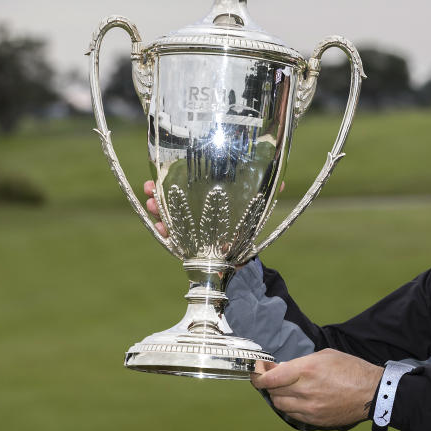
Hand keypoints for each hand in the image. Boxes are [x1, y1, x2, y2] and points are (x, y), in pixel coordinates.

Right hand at [143, 179, 284, 239]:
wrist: (245, 256)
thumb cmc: (247, 226)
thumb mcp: (256, 208)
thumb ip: (267, 192)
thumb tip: (281, 184)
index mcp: (209, 200)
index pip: (188, 185)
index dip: (172, 178)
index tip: (159, 174)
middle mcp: (195, 212)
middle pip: (172, 198)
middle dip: (158, 192)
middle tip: (149, 187)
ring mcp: (189, 229)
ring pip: (168, 216)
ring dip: (158, 210)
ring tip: (151, 205)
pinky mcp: (188, 246)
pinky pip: (173, 239)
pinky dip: (166, 234)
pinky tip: (161, 230)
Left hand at [251, 349, 382, 427]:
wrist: (372, 392)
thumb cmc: (351, 369)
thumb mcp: (325, 355)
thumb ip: (300, 362)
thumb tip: (282, 369)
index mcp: (306, 370)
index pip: (269, 379)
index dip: (258, 375)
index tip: (258, 370)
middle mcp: (304, 391)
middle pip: (272, 392)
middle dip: (268, 383)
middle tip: (272, 376)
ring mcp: (309, 408)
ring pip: (280, 405)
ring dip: (278, 395)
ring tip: (286, 388)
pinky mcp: (315, 420)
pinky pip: (292, 415)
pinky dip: (290, 406)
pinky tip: (297, 399)